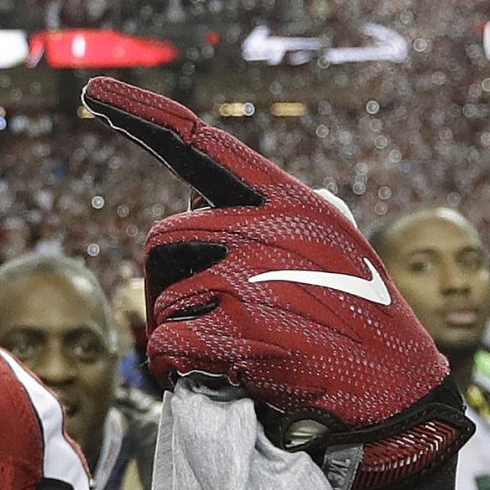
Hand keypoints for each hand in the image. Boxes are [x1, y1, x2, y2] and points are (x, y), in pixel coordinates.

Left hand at [82, 77, 469, 489]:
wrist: (397, 400)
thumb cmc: (357, 332)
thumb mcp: (330, 253)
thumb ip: (270, 225)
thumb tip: (201, 208)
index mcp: (293, 200)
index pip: (202, 144)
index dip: (141, 113)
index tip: (93, 88)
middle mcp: (271, 226)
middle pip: (164, 240)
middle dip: (166, 286)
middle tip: (196, 322)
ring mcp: (254, 274)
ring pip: (163, 298)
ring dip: (176, 334)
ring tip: (225, 355)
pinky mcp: (239, 327)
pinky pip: (164, 343)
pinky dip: (173, 369)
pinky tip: (213, 379)